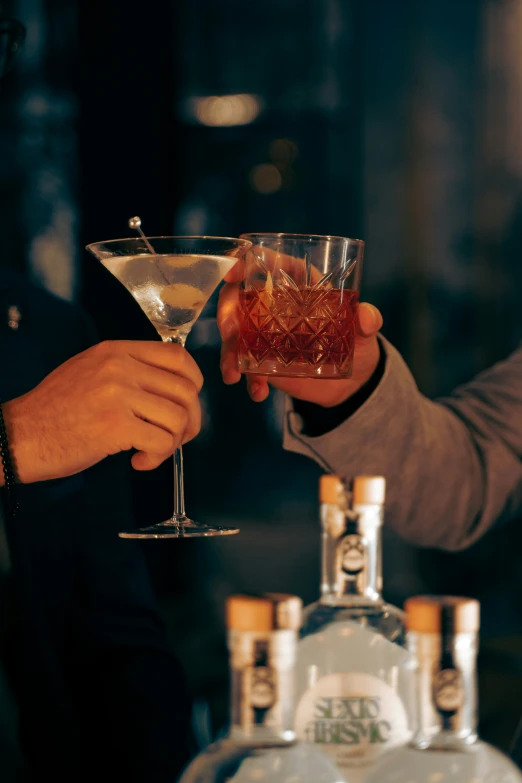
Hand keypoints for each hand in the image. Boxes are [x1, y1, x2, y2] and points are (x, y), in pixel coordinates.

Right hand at [2, 341, 202, 483]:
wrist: (19, 436)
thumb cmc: (54, 411)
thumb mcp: (90, 371)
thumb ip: (129, 370)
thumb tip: (171, 385)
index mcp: (116, 351)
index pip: (176, 356)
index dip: (194, 381)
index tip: (188, 400)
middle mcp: (120, 367)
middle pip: (185, 390)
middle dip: (190, 420)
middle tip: (175, 437)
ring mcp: (118, 395)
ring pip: (178, 417)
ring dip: (173, 442)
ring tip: (151, 450)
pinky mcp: (115, 426)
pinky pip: (162, 442)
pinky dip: (157, 458)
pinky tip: (138, 461)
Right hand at [217, 274, 382, 407]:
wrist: (353, 382)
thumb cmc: (357, 342)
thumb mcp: (364, 331)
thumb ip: (367, 320)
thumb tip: (367, 316)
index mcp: (296, 281)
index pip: (263, 262)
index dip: (242, 262)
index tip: (232, 274)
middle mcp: (273, 304)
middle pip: (237, 298)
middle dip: (226, 314)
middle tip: (230, 336)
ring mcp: (264, 333)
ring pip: (234, 335)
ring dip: (228, 353)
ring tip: (233, 375)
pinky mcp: (263, 360)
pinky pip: (246, 366)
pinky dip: (248, 380)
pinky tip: (259, 392)